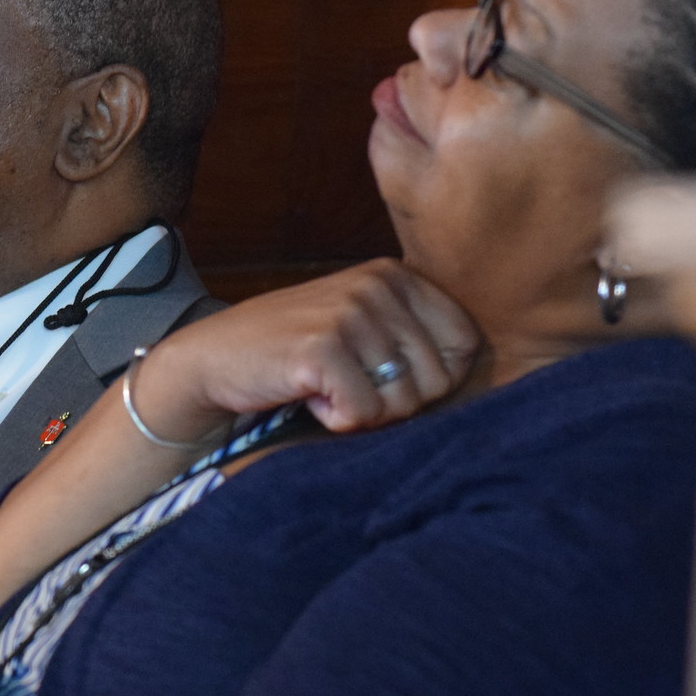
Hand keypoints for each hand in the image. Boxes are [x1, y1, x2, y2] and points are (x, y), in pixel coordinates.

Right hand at [136, 259, 481, 434]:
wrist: (213, 360)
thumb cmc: (293, 354)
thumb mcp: (361, 325)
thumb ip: (413, 337)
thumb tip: (483, 377)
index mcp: (397, 276)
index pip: (465, 345)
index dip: (428, 380)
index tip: (379, 374)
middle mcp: (379, 285)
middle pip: (438, 381)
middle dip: (395, 401)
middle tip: (345, 383)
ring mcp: (351, 313)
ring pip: (404, 402)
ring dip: (363, 411)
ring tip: (324, 386)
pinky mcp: (323, 347)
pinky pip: (363, 413)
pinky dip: (334, 420)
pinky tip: (306, 395)